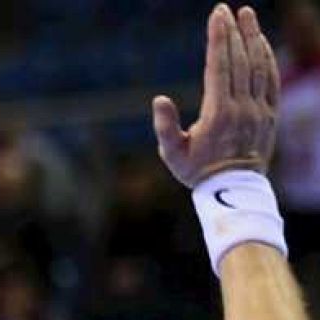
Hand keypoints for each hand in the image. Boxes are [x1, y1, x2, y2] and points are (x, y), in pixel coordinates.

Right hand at [153, 4, 277, 187]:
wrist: (233, 190)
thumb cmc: (197, 171)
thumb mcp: (173, 153)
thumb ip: (166, 126)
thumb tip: (159, 99)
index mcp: (218, 113)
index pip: (219, 67)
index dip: (218, 39)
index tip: (217, 16)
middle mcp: (242, 107)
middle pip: (240, 60)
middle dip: (234, 32)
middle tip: (227, 9)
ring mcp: (259, 110)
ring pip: (259, 66)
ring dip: (253, 38)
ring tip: (247, 15)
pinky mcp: (270, 114)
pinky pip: (271, 80)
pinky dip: (267, 58)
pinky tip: (261, 42)